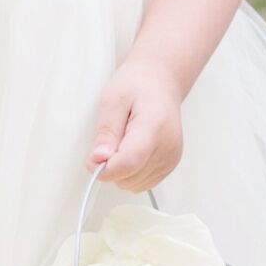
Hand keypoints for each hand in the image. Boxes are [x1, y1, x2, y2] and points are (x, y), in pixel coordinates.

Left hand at [89, 59, 185, 187]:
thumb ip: (106, 133)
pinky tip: (132, 151)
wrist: (161, 80)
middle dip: (112, 167)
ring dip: (122, 171)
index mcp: (154, 127)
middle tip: (110, 142)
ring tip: (123, 143)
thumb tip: (98, 160)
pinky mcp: (171, 164)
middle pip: (130, 178)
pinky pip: (144, 182)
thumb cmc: (138, 84)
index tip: (92, 159)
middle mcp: (168, 146)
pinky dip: (132, 173)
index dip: (105, 168)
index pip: (128, 163)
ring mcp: (172, 157)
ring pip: (135, 184)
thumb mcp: (112, 101)